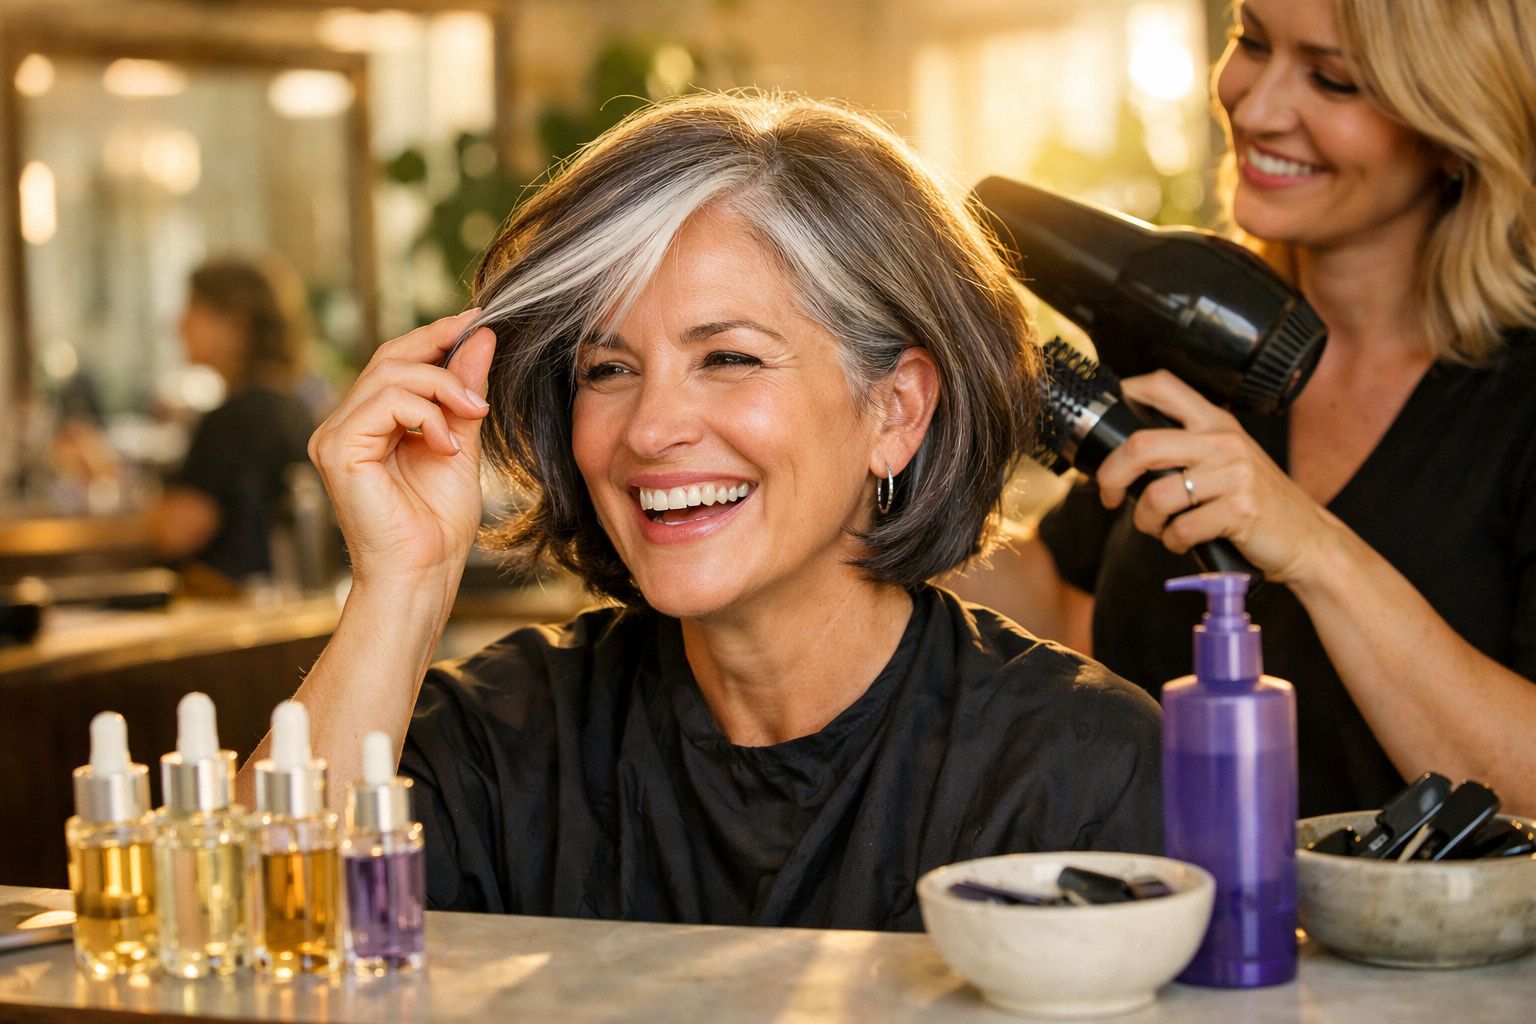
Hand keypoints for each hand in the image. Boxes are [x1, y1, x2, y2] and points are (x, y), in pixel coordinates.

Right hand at [308, 310, 495, 587]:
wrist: (424, 572)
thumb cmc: (438, 524)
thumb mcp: (462, 444)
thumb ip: (464, 394)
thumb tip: (480, 337)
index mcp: (369, 422)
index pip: (397, 360)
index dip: (436, 336)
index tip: (478, 321)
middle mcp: (345, 423)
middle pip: (390, 357)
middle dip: (441, 349)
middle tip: (483, 355)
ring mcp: (335, 435)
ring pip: (390, 374)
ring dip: (443, 386)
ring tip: (475, 414)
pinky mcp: (337, 449)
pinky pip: (384, 403)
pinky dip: (426, 414)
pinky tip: (448, 443)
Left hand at [1092, 370, 1336, 583]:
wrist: (1307, 537)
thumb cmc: (1257, 501)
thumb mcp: (1227, 459)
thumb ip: (1186, 447)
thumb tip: (1126, 455)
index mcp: (1215, 422)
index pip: (1162, 386)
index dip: (1125, 393)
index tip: (1106, 423)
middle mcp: (1223, 442)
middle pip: (1141, 445)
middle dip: (1111, 475)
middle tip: (1109, 494)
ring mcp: (1234, 476)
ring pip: (1156, 496)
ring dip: (1146, 521)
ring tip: (1158, 527)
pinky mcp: (1239, 511)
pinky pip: (1181, 529)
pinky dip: (1173, 542)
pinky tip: (1184, 540)